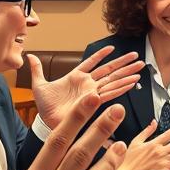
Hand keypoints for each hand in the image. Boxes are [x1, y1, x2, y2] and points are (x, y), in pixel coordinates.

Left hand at [28, 46, 143, 129]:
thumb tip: (29, 56)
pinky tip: (132, 83)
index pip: (91, 62)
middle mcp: (87, 84)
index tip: (112, 47)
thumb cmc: (45, 106)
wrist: (47, 122)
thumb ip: (38, 70)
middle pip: (108, 70)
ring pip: (113, 80)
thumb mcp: (39, 85)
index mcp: (76, 77)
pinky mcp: (95, 102)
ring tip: (140, 67)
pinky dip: (122, 88)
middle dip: (123, 63)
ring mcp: (93, 93)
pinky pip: (111, 93)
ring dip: (126, 74)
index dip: (100, 55)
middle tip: (137, 56)